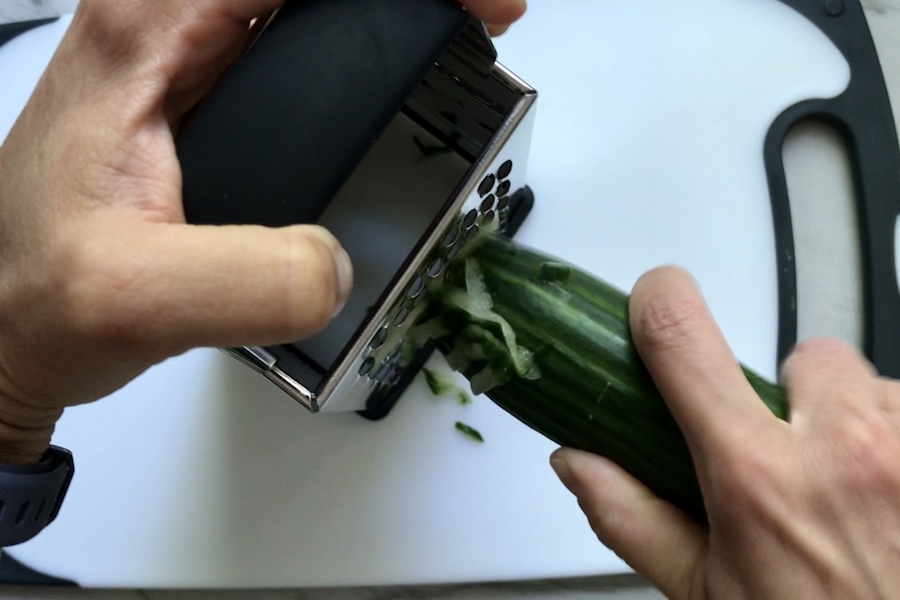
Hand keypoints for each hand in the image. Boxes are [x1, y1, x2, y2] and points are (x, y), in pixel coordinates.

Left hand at [0, 0, 525, 463]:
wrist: (4, 319)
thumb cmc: (35, 298)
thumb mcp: (138, 299)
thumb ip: (252, 281)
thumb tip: (337, 261)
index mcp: (147, 29)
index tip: (483, 7)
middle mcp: (162, 17)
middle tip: (485, 14)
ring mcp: (181, 45)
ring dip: (387, 6)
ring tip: (462, 24)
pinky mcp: (198, 79)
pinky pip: (297, 24)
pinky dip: (364, 27)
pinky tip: (399, 51)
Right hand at [550, 267, 899, 598]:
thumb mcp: (707, 594)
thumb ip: (630, 518)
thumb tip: (578, 465)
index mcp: (756, 475)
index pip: (681, 337)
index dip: (657, 300)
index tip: (654, 300)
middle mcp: (844, 447)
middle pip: (801, 355)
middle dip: (792, 399)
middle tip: (792, 463)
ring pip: (873, 388)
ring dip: (859, 427)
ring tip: (857, 497)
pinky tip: (894, 501)